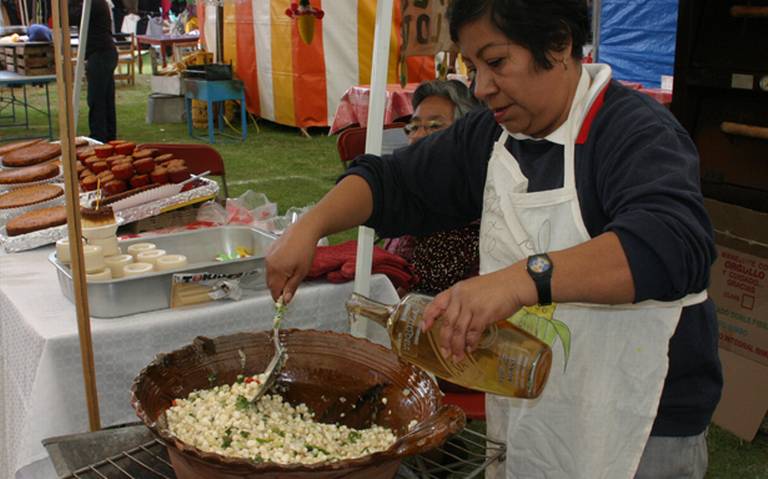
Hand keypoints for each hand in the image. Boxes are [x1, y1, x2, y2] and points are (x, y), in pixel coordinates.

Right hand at [265, 222, 320, 302]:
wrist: (303, 230)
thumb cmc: (305, 250)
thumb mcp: (301, 272)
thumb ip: (292, 287)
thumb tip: (286, 300)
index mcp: (276, 271)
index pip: (274, 291)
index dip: (279, 298)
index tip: (285, 302)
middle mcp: (269, 264)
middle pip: (270, 284)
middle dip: (278, 289)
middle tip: (289, 290)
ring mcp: (268, 257)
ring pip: (270, 275)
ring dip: (277, 280)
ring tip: (290, 276)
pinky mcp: (270, 251)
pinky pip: (270, 266)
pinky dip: (276, 270)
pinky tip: (286, 266)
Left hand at [421, 263, 535, 361]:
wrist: (516, 283)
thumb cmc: (498, 286)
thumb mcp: (473, 288)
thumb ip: (463, 301)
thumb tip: (456, 321)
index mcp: (456, 290)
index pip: (436, 303)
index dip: (428, 316)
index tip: (424, 328)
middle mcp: (461, 297)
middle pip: (447, 322)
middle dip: (445, 340)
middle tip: (445, 352)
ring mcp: (472, 305)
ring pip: (459, 331)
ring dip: (457, 346)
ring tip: (457, 357)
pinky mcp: (484, 314)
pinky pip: (473, 333)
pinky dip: (471, 343)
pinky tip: (470, 349)